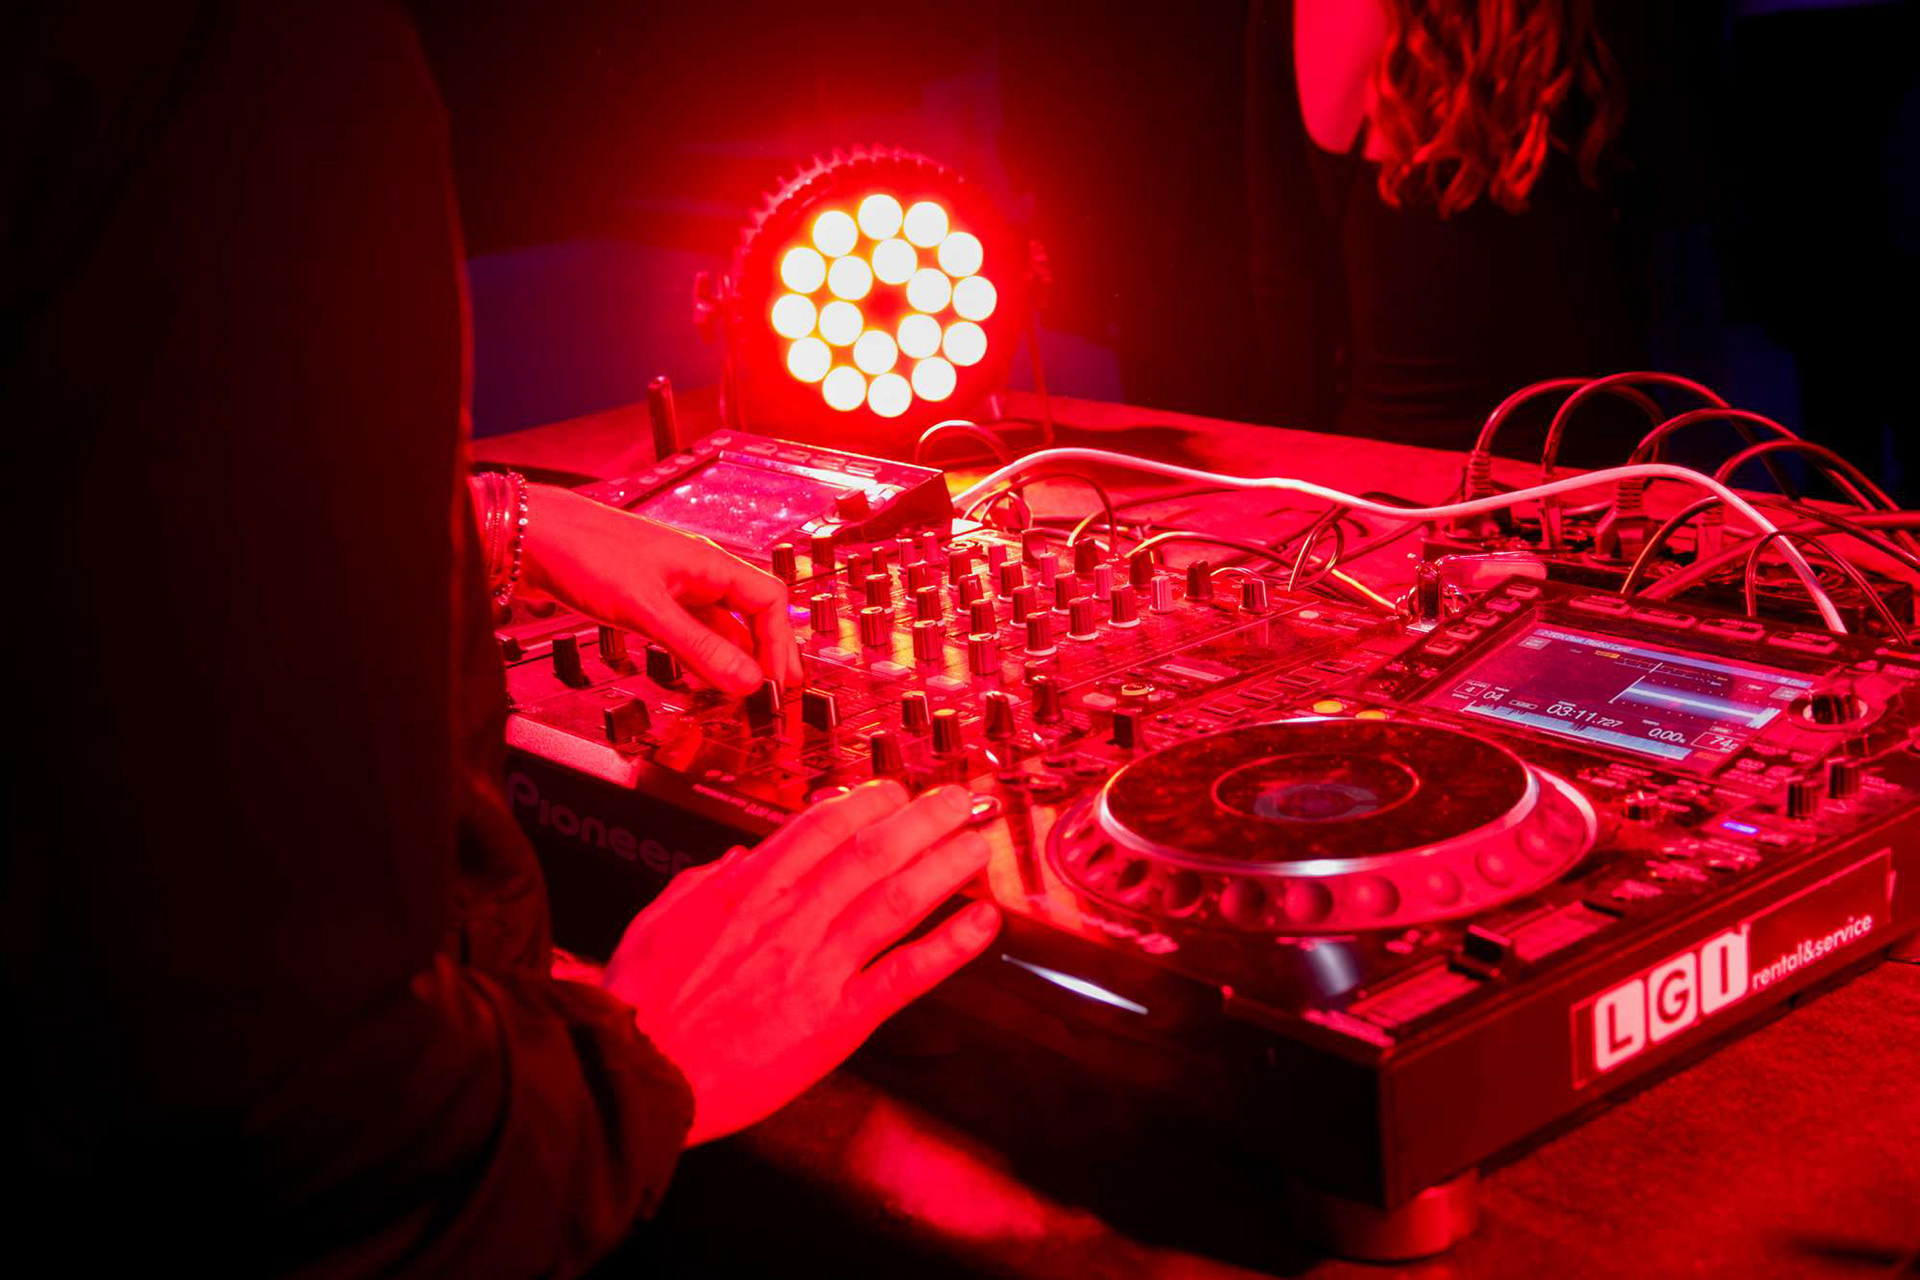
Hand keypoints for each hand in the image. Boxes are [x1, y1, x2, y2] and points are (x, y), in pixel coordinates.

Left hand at [519, 483, 802, 694]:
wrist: (528, 536)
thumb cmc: (584, 550)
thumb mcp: (647, 609)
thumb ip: (699, 648)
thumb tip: (746, 680)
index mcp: (709, 563)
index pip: (767, 602)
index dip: (780, 644)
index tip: (778, 683)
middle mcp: (696, 573)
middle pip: (749, 615)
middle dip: (764, 654)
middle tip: (772, 694)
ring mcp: (671, 585)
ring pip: (719, 625)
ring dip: (733, 657)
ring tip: (740, 693)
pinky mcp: (646, 599)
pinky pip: (688, 630)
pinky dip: (700, 654)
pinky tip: (700, 675)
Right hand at [602, 781, 999, 1145]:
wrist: (637, 1074)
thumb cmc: (640, 1005)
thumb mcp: (658, 920)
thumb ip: (702, 882)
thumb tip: (735, 858)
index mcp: (745, 888)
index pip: (821, 826)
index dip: (868, 802)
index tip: (894, 791)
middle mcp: (789, 917)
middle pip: (871, 851)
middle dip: (922, 819)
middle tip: (958, 801)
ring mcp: (816, 966)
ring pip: (896, 899)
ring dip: (944, 865)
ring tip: (978, 844)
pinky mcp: (835, 1019)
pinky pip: (904, 973)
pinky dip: (949, 946)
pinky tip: (982, 924)